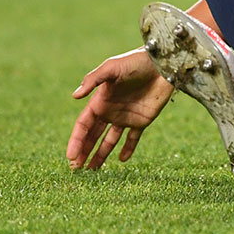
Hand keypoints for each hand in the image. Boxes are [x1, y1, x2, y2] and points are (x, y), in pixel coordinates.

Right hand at [66, 47, 174, 169]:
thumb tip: (74, 96)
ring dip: (100, 154)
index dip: (76, 140)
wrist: (162, 63)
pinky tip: (122, 160)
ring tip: (92, 171)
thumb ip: (93, 80)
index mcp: (100, 100)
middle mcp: (110, 111)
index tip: (71, 157)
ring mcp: (126, 117)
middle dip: (84, 151)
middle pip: (93, 135)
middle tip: (76, 170)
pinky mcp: (142, 120)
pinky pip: (133, 138)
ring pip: (109, 140)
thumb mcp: (112, 67)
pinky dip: (128, 149)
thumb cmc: (135, 62)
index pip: (83, 125)